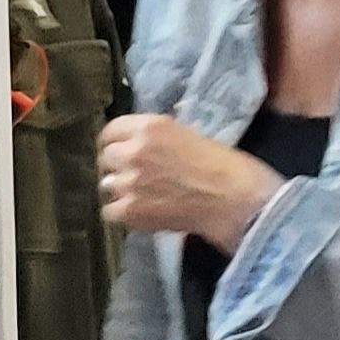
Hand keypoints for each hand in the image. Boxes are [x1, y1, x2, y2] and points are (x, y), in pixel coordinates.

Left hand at [99, 112, 286, 250]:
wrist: (234, 199)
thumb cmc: (224, 164)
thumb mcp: (190, 136)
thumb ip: (159, 140)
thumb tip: (143, 146)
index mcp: (150, 127)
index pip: (111, 130)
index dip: (115, 141)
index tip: (120, 149)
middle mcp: (133, 151)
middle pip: (106, 157)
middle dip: (118, 165)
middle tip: (136, 174)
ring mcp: (128, 182)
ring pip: (106, 185)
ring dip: (121, 189)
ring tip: (142, 195)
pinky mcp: (128, 211)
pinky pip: (109, 211)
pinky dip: (122, 213)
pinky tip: (141, 212)